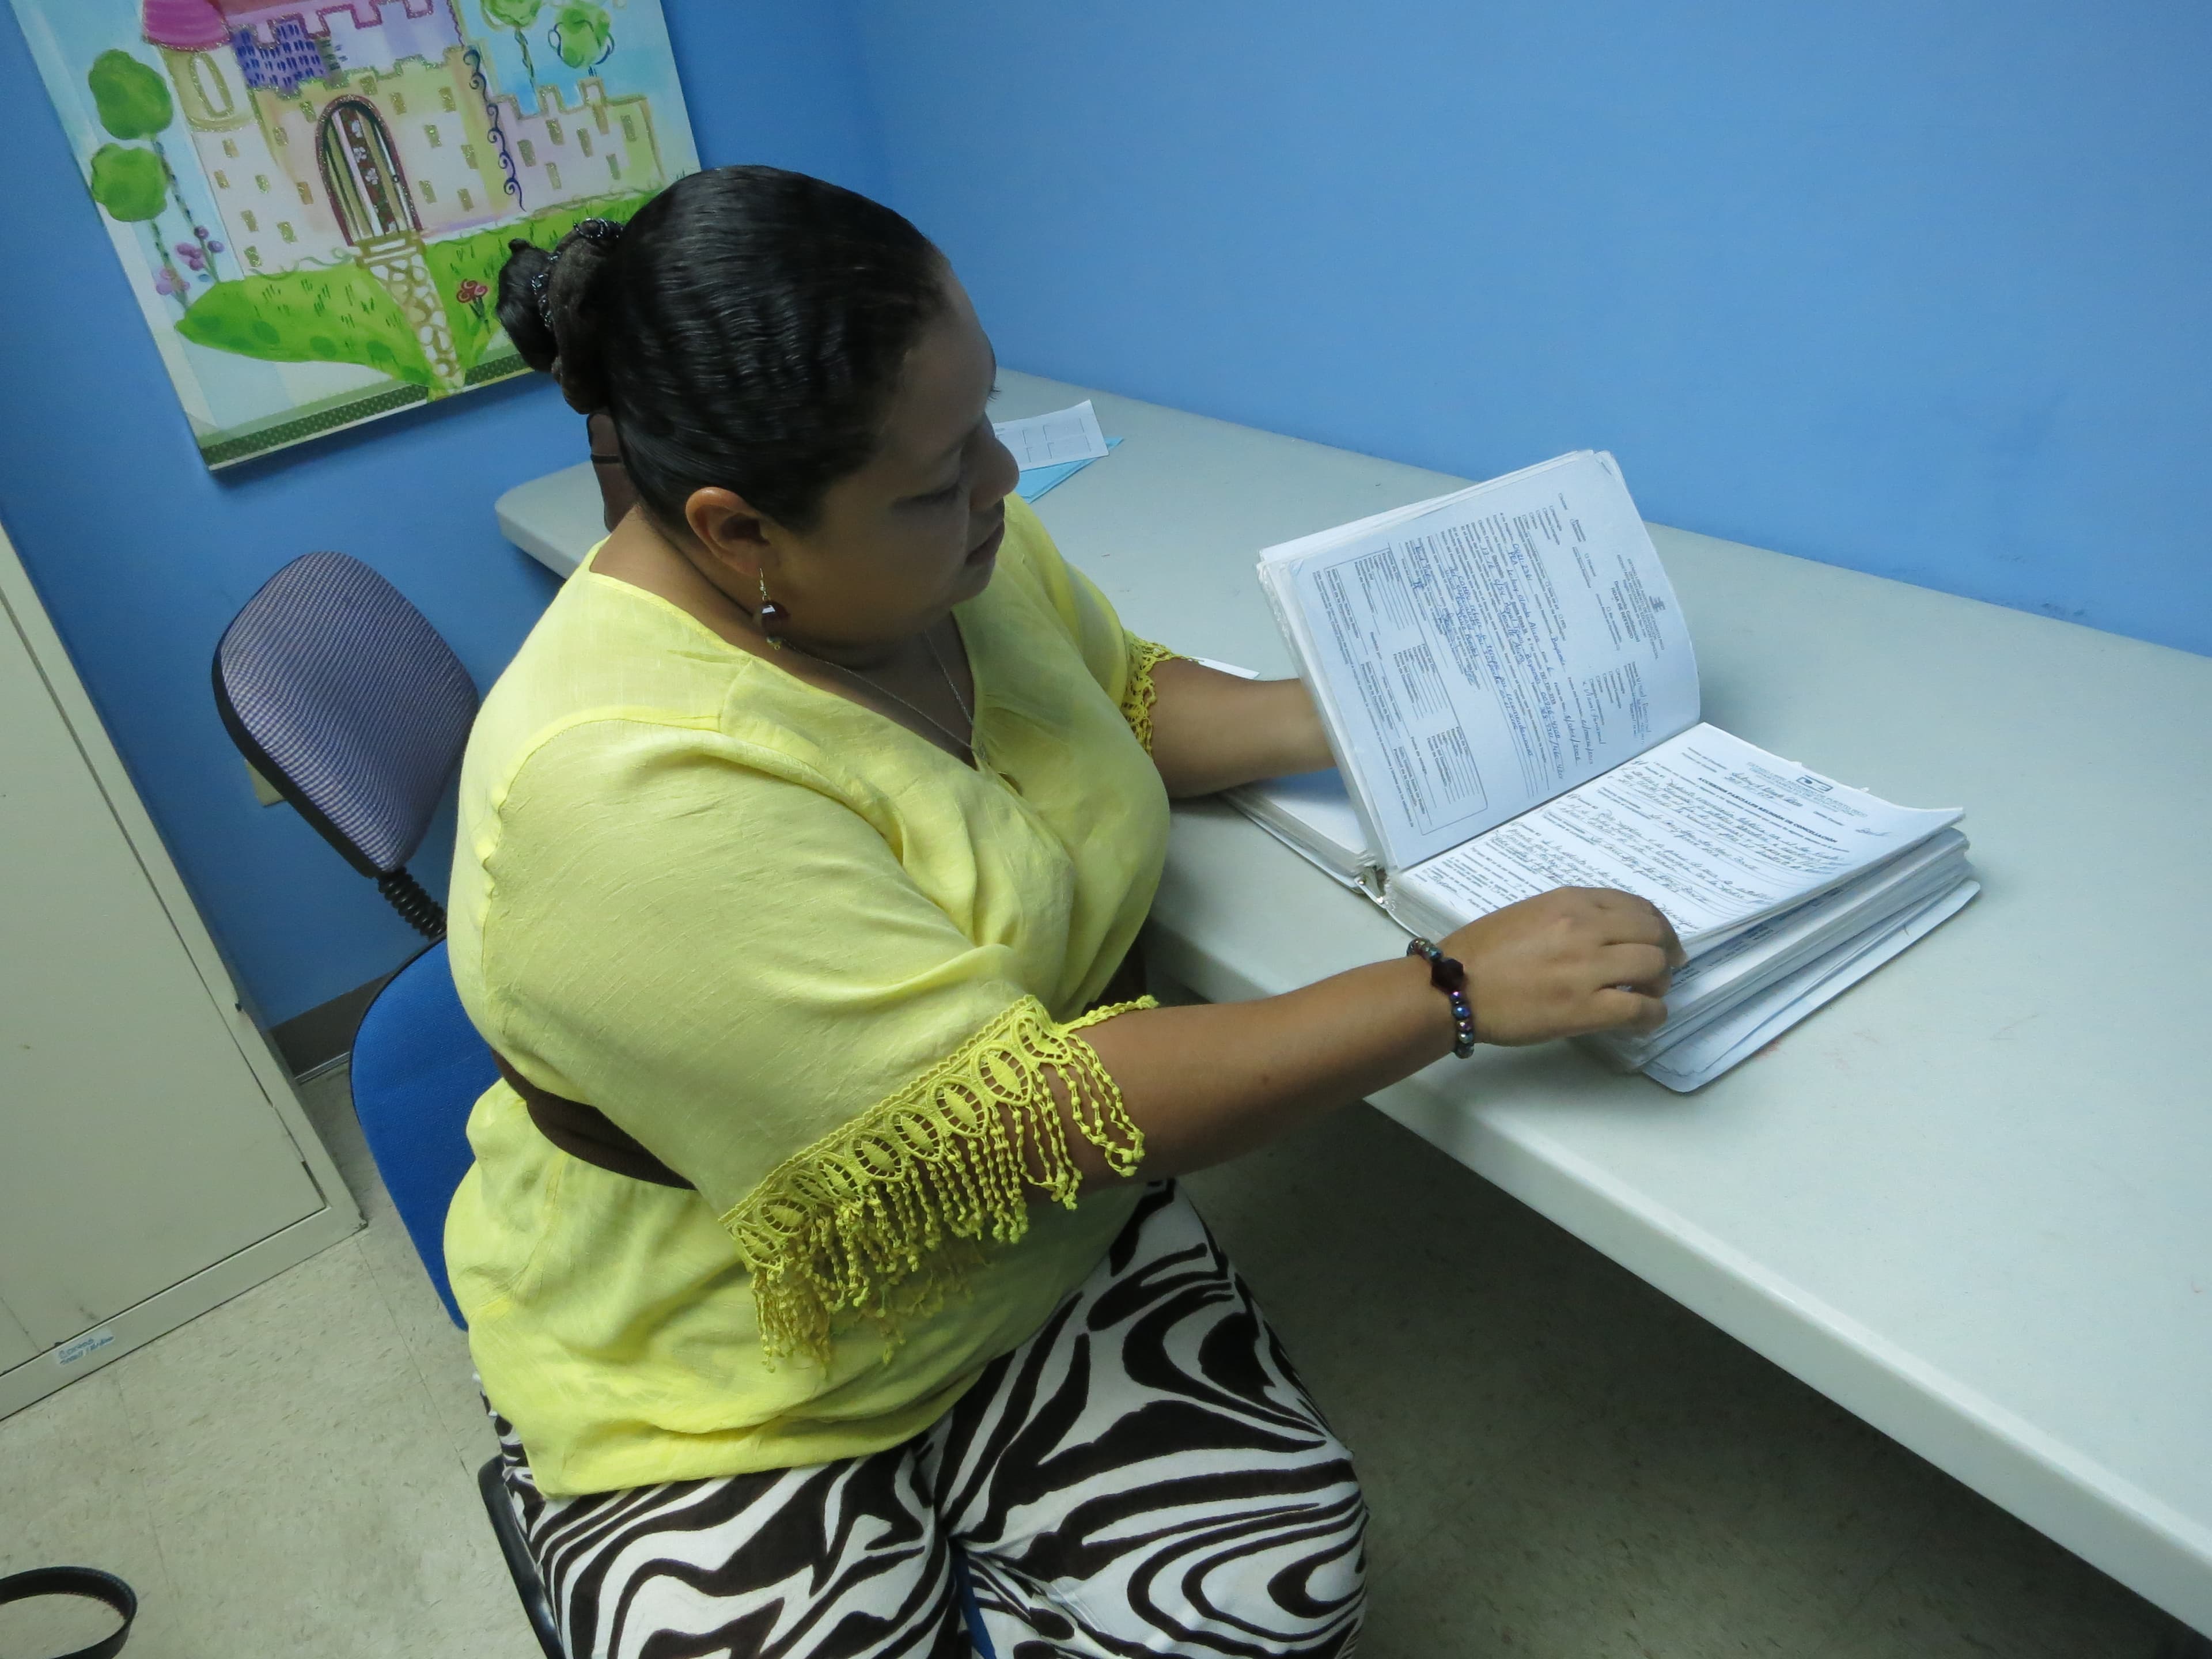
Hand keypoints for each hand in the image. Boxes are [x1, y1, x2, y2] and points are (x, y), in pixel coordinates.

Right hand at [1441, 888, 1685, 1045]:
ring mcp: (1587, 968)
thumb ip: (1568, 916)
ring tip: (1650, 995)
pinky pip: (1641, 1009)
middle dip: (1667, 952)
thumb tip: (1603, 934)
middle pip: (1654, 934)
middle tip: (1664, 971)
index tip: (1659, 940)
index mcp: (1570, 902)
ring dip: (1661, 983)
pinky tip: (1646, 1020)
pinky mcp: (1585, 1008)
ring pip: (1654, 967)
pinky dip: (1654, 1015)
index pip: (1635, 905)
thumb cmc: (1479, 952)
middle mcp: (1585, 927)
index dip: (1657, 925)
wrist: (1451, 987)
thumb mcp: (1528, 914)